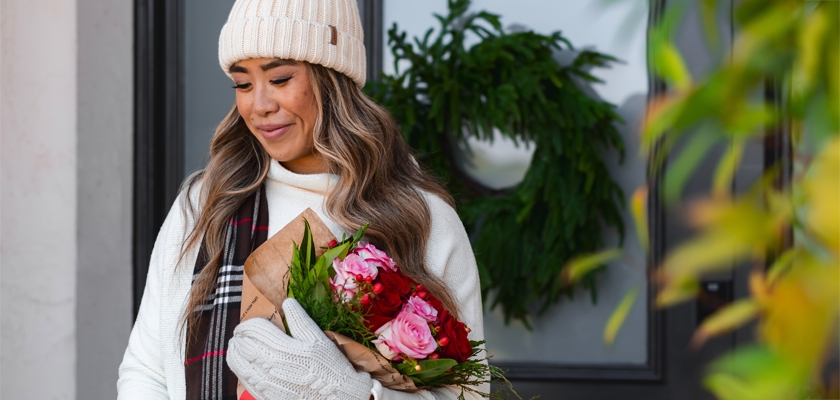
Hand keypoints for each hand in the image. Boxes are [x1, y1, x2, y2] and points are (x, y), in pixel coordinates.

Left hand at [227, 298, 373, 399]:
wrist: (336, 397)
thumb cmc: (329, 367)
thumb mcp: (318, 340)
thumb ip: (300, 320)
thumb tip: (288, 302)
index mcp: (283, 348)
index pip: (255, 330)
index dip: (248, 324)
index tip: (246, 322)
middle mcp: (270, 367)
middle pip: (244, 346)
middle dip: (239, 337)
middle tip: (239, 332)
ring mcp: (266, 384)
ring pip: (240, 365)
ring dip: (234, 352)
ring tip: (235, 346)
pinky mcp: (266, 396)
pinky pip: (245, 381)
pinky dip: (239, 370)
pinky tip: (242, 365)